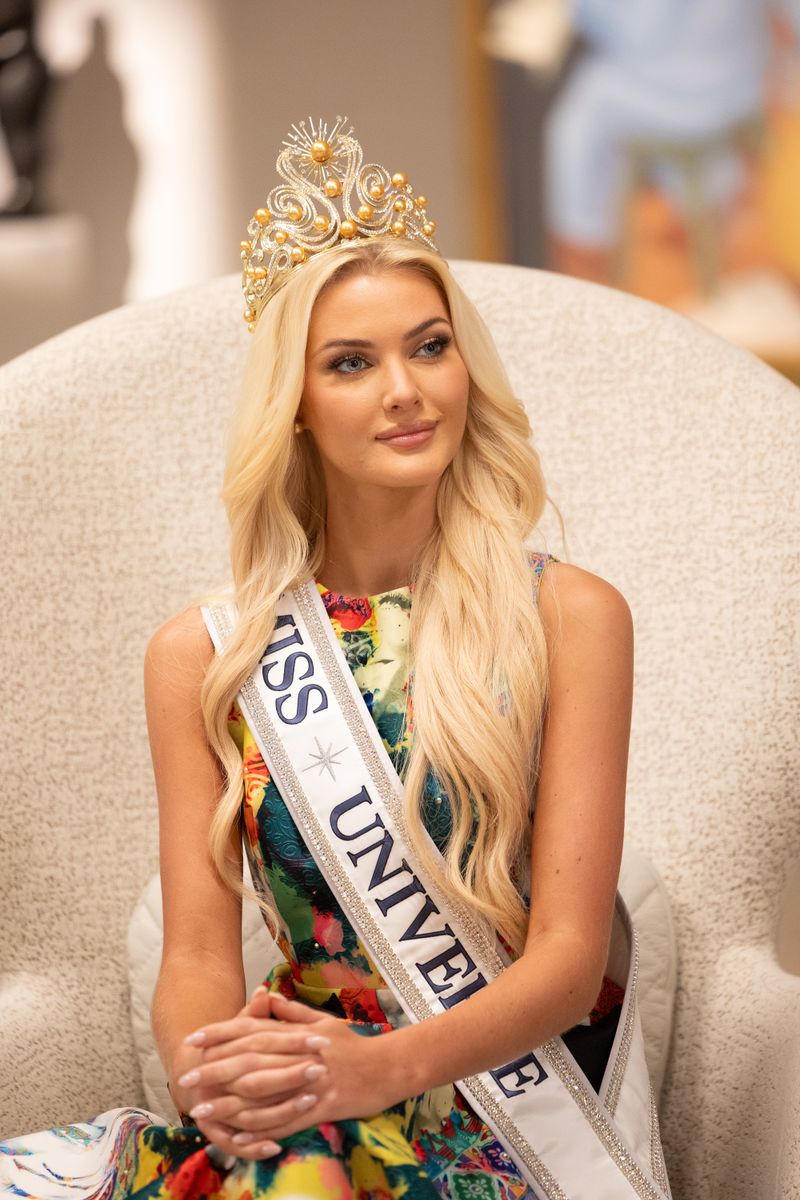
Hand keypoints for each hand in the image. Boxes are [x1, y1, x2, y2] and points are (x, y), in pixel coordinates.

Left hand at [179, 991, 405, 1158]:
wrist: (388, 1067)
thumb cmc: (353, 1044)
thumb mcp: (322, 1021)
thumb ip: (292, 1013)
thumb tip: (267, 997)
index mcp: (297, 1033)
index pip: (252, 1030)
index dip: (221, 1034)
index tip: (194, 1039)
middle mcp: (299, 1054)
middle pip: (250, 1060)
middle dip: (214, 1068)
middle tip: (187, 1077)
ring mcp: (308, 1082)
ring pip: (263, 1093)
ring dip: (229, 1102)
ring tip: (203, 1109)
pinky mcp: (319, 1107)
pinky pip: (285, 1120)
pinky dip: (261, 1129)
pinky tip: (238, 1135)